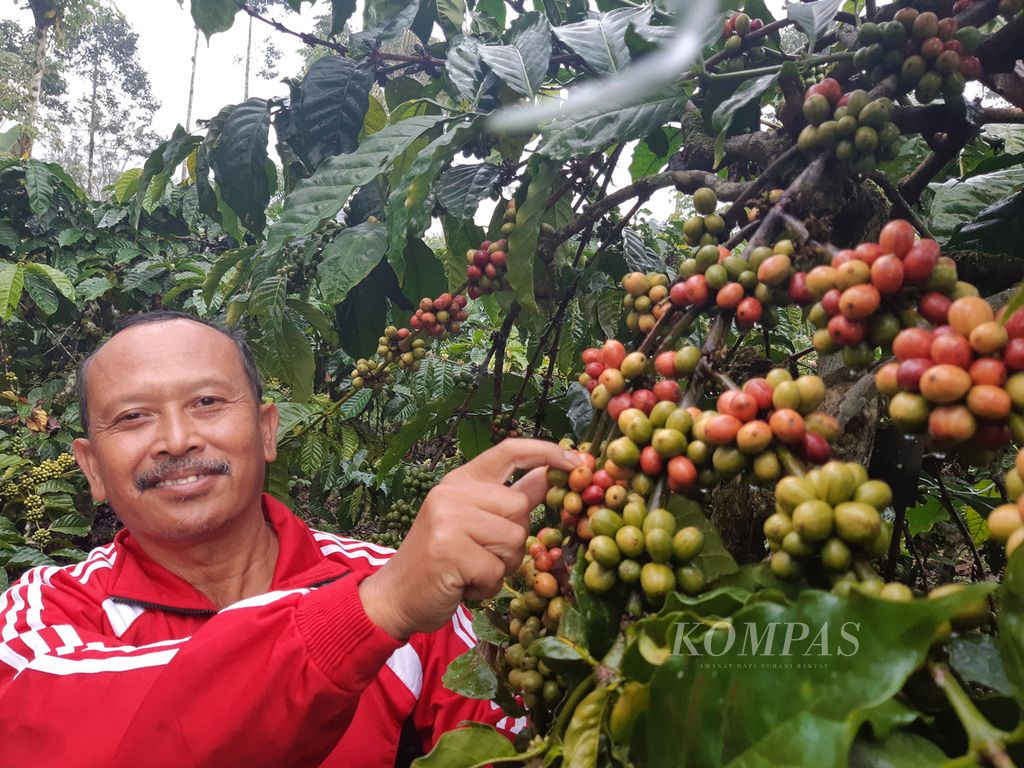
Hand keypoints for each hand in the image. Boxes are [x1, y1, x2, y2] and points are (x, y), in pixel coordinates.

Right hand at [357, 439, 580, 640]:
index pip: (509, 452)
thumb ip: (507, 500)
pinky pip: (497, 570)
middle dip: (513, 540)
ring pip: (513, 541)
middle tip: (484, 555)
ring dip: (501, 566)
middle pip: (520, 508)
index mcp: (461, 480)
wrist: (396, 596)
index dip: (546, 453)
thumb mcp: (472, 521)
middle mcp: (453, 492)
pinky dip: (488, 586)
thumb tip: (549, 476)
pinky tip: (463, 585)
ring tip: (471, 570)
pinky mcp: (449, 550)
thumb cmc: (441, 560)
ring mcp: (448, 519)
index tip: (577, 461)